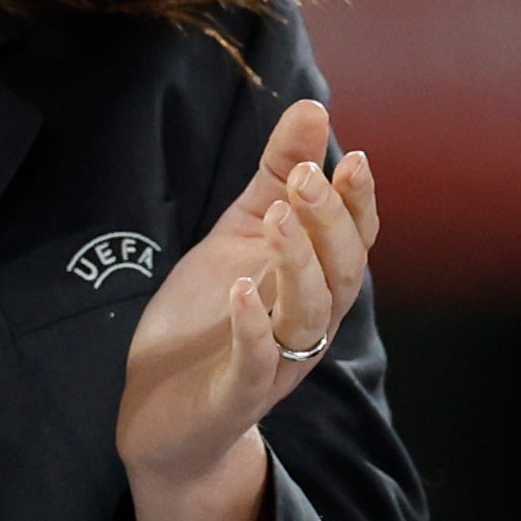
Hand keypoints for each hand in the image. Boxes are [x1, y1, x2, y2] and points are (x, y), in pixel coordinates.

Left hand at [113, 98, 378, 520]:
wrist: (163, 413)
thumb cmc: (207, 320)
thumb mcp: (239, 235)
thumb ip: (276, 176)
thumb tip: (313, 107)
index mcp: (316, 285)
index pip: (355, 240)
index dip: (357, 203)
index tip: (350, 158)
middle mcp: (310, 323)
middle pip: (343, 271)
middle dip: (330, 221)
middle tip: (305, 177)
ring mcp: (278, 361)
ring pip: (310, 311)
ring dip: (300, 261)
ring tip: (279, 216)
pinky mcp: (238, 394)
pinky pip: (258, 363)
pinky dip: (255, 327)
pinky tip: (243, 289)